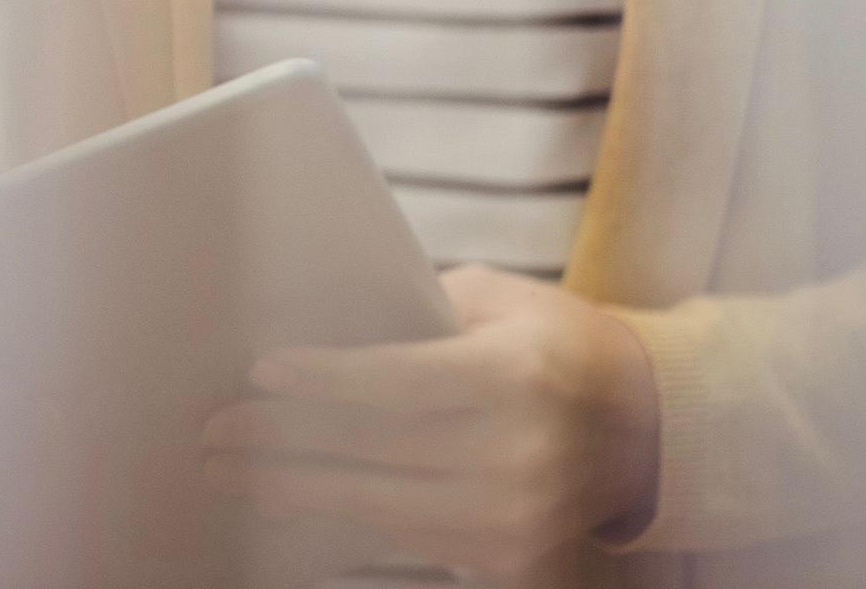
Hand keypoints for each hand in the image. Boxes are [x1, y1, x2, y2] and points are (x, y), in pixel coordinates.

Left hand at [202, 264, 663, 576]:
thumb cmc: (555, 346)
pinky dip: (346, 522)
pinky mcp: (514, 562)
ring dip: (296, 492)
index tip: (261, 375)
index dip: (325, 381)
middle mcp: (522, 456)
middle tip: (215, 431)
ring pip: (382, 509)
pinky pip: (410, 542)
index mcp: (517, 377)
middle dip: (284, 444)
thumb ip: (418, 313)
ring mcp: (520, 520)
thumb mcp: (499, 303)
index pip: (401, 383)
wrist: (650, 429)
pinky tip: (293, 503)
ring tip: (232, 473)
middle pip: (377, 454)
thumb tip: (319, 327)